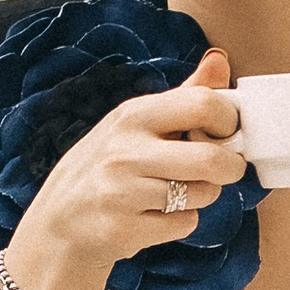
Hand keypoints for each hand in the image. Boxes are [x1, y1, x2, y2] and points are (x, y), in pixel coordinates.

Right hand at [0, 49, 246, 289]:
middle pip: (212, 159)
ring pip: (203, 194)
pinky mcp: (123, 229)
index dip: (228, 121)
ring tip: (176, 193)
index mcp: (133, 115)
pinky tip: (156, 216)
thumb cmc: (107, 168)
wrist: (59, 223)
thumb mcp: (136, 124)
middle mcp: (124, 150)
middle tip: (225, 170)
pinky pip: (185, 224)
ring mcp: (121, 192)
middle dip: (230, 168)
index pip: (204, 104)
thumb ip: (183, 96)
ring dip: (201, 196)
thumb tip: (220, 59)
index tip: (225, 133)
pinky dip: (181, 223)